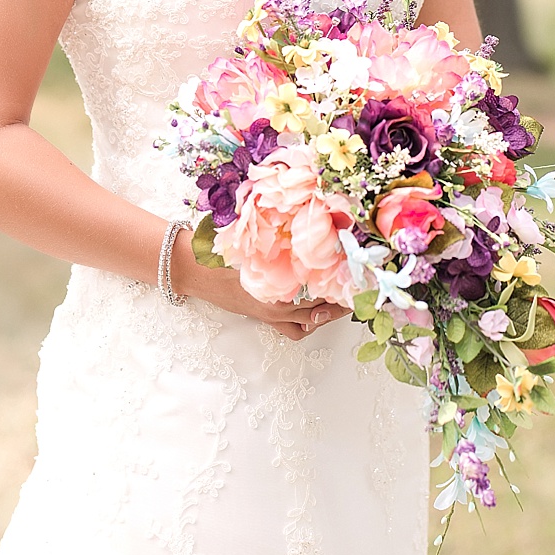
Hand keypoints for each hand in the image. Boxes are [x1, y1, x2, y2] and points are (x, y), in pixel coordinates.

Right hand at [171, 237, 343, 340]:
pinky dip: (307, 323)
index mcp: (279, 282)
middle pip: (323, 307)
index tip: (359, 276)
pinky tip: (312, 312)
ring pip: (312, 321)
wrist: (195, 270)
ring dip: (328, 314)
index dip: (342, 283)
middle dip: (342, 300)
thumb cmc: (223, 253)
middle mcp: (279, 302)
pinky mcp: (267, 318)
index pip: (322, 287)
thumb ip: (280, 241)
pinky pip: (295, 329)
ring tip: (342, 302)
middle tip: (359, 290)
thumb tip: (307, 224)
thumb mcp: (254, 243)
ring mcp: (273, 313)